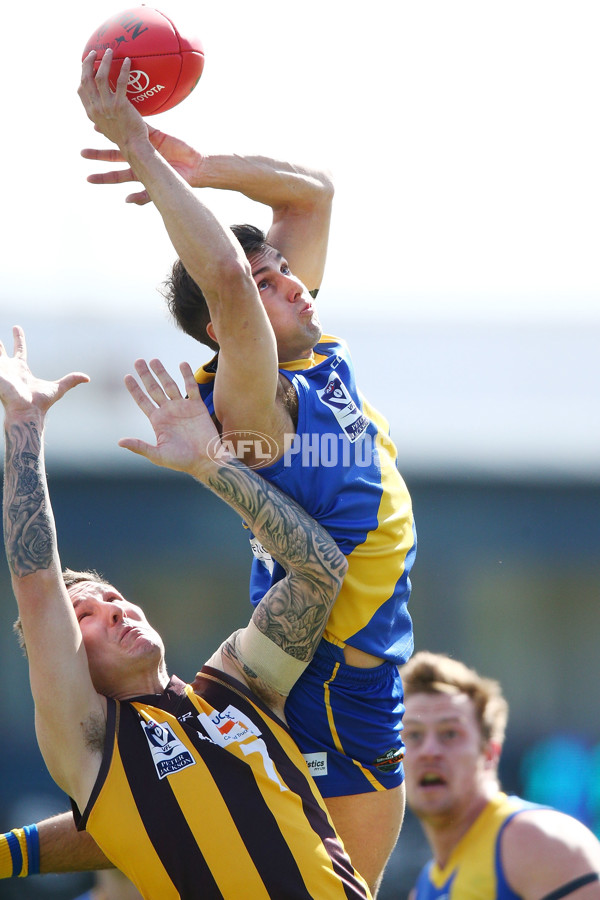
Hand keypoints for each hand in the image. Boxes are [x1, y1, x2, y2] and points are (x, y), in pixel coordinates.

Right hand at [0, 327, 88, 418]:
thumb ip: (71, 381)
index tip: (16, 327)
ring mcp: (0, 372)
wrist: (28, 412)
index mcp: (21, 369)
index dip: (18, 338)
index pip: (19, 350)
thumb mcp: (58, 388)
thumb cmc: (40, 403)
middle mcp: (9, 369)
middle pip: (0, 350)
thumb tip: (88, 378)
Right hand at [78, 50, 147, 156]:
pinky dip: (124, 69)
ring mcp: (107, 106)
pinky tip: (128, 61)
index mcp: (91, 113)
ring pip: (100, 77)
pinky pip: (121, 82)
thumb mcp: (107, 129)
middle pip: (86, 79)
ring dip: (104, 61)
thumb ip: (102, 118)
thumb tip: (102, 112)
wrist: (133, 147)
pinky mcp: (120, 105)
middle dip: (88, 63)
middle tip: (94, 53)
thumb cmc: (124, 138)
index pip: (81, 91)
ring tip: (110, 52)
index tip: (87, 67)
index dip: (82, 76)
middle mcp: (96, 108)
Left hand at [81, 127, 204, 204]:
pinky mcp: (155, 134)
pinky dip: (127, 118)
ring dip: (108, 135)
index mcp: (140, 174)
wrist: (197, 168)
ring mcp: (146, 146)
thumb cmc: (182, 181)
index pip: (116, 177)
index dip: (102, 178)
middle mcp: (139, 159)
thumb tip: (126, 201)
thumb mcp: (163, 191)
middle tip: (82, 153)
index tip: (87, 179)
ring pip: (122, 138)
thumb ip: (144, 197)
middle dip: (98, 155)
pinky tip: (115, 110)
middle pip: (114, 157)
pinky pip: (138, 123)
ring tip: (93, 128)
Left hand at [119, 358, 224, 477]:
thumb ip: (140, 446)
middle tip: (138, 361)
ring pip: (170, 385)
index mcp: (157, 421)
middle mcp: (168, 411)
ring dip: (162, 372)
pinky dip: (187, 376)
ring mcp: (183, 407)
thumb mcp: (158, 455)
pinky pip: (191, 387)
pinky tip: (182, 364)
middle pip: (154, 389)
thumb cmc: (182, 461)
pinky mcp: (197, 406)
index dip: (134, 389)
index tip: (127, 377)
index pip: (143, 400)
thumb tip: (120, 442)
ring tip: (154, 360)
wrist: (206, 460)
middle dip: (145, 375)